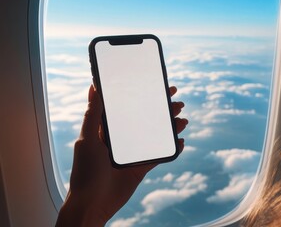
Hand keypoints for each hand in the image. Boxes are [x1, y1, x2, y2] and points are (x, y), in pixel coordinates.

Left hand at [56, 85, 187, 226]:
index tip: (158, 86)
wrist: (93, 204)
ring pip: (156, 135)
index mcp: (108, 129)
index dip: (144, 95)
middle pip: (146, 119)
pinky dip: (171, 148)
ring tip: (183, 121)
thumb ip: (93, 114)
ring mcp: (133, 153)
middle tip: (177, 103)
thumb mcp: (87, 139)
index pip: (128, 106)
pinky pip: (159, 155)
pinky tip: (181, 142)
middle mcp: (122, 138)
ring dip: (170, 127)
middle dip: (162, 110)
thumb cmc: (85, 172)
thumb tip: (94, 87)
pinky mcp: (141, 167)